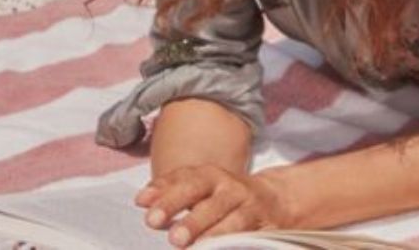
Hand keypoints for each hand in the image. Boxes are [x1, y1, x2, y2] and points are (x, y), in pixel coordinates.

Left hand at [137, 164, 291, 246]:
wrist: (277, 199)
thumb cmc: (226, 195)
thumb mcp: (202, 187)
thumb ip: (172, 191)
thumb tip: (141, 200)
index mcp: (210, 174)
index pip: (184, 179)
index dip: (163, 189)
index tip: (141, 202)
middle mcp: (228, 186)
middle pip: (203, 196)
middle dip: (180, 209)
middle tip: (157, 224)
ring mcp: (248, 206)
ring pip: (226, 220)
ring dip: (205, 232)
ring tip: (182, 244)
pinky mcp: (265, 227)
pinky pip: (246, 237)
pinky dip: (232, 244)